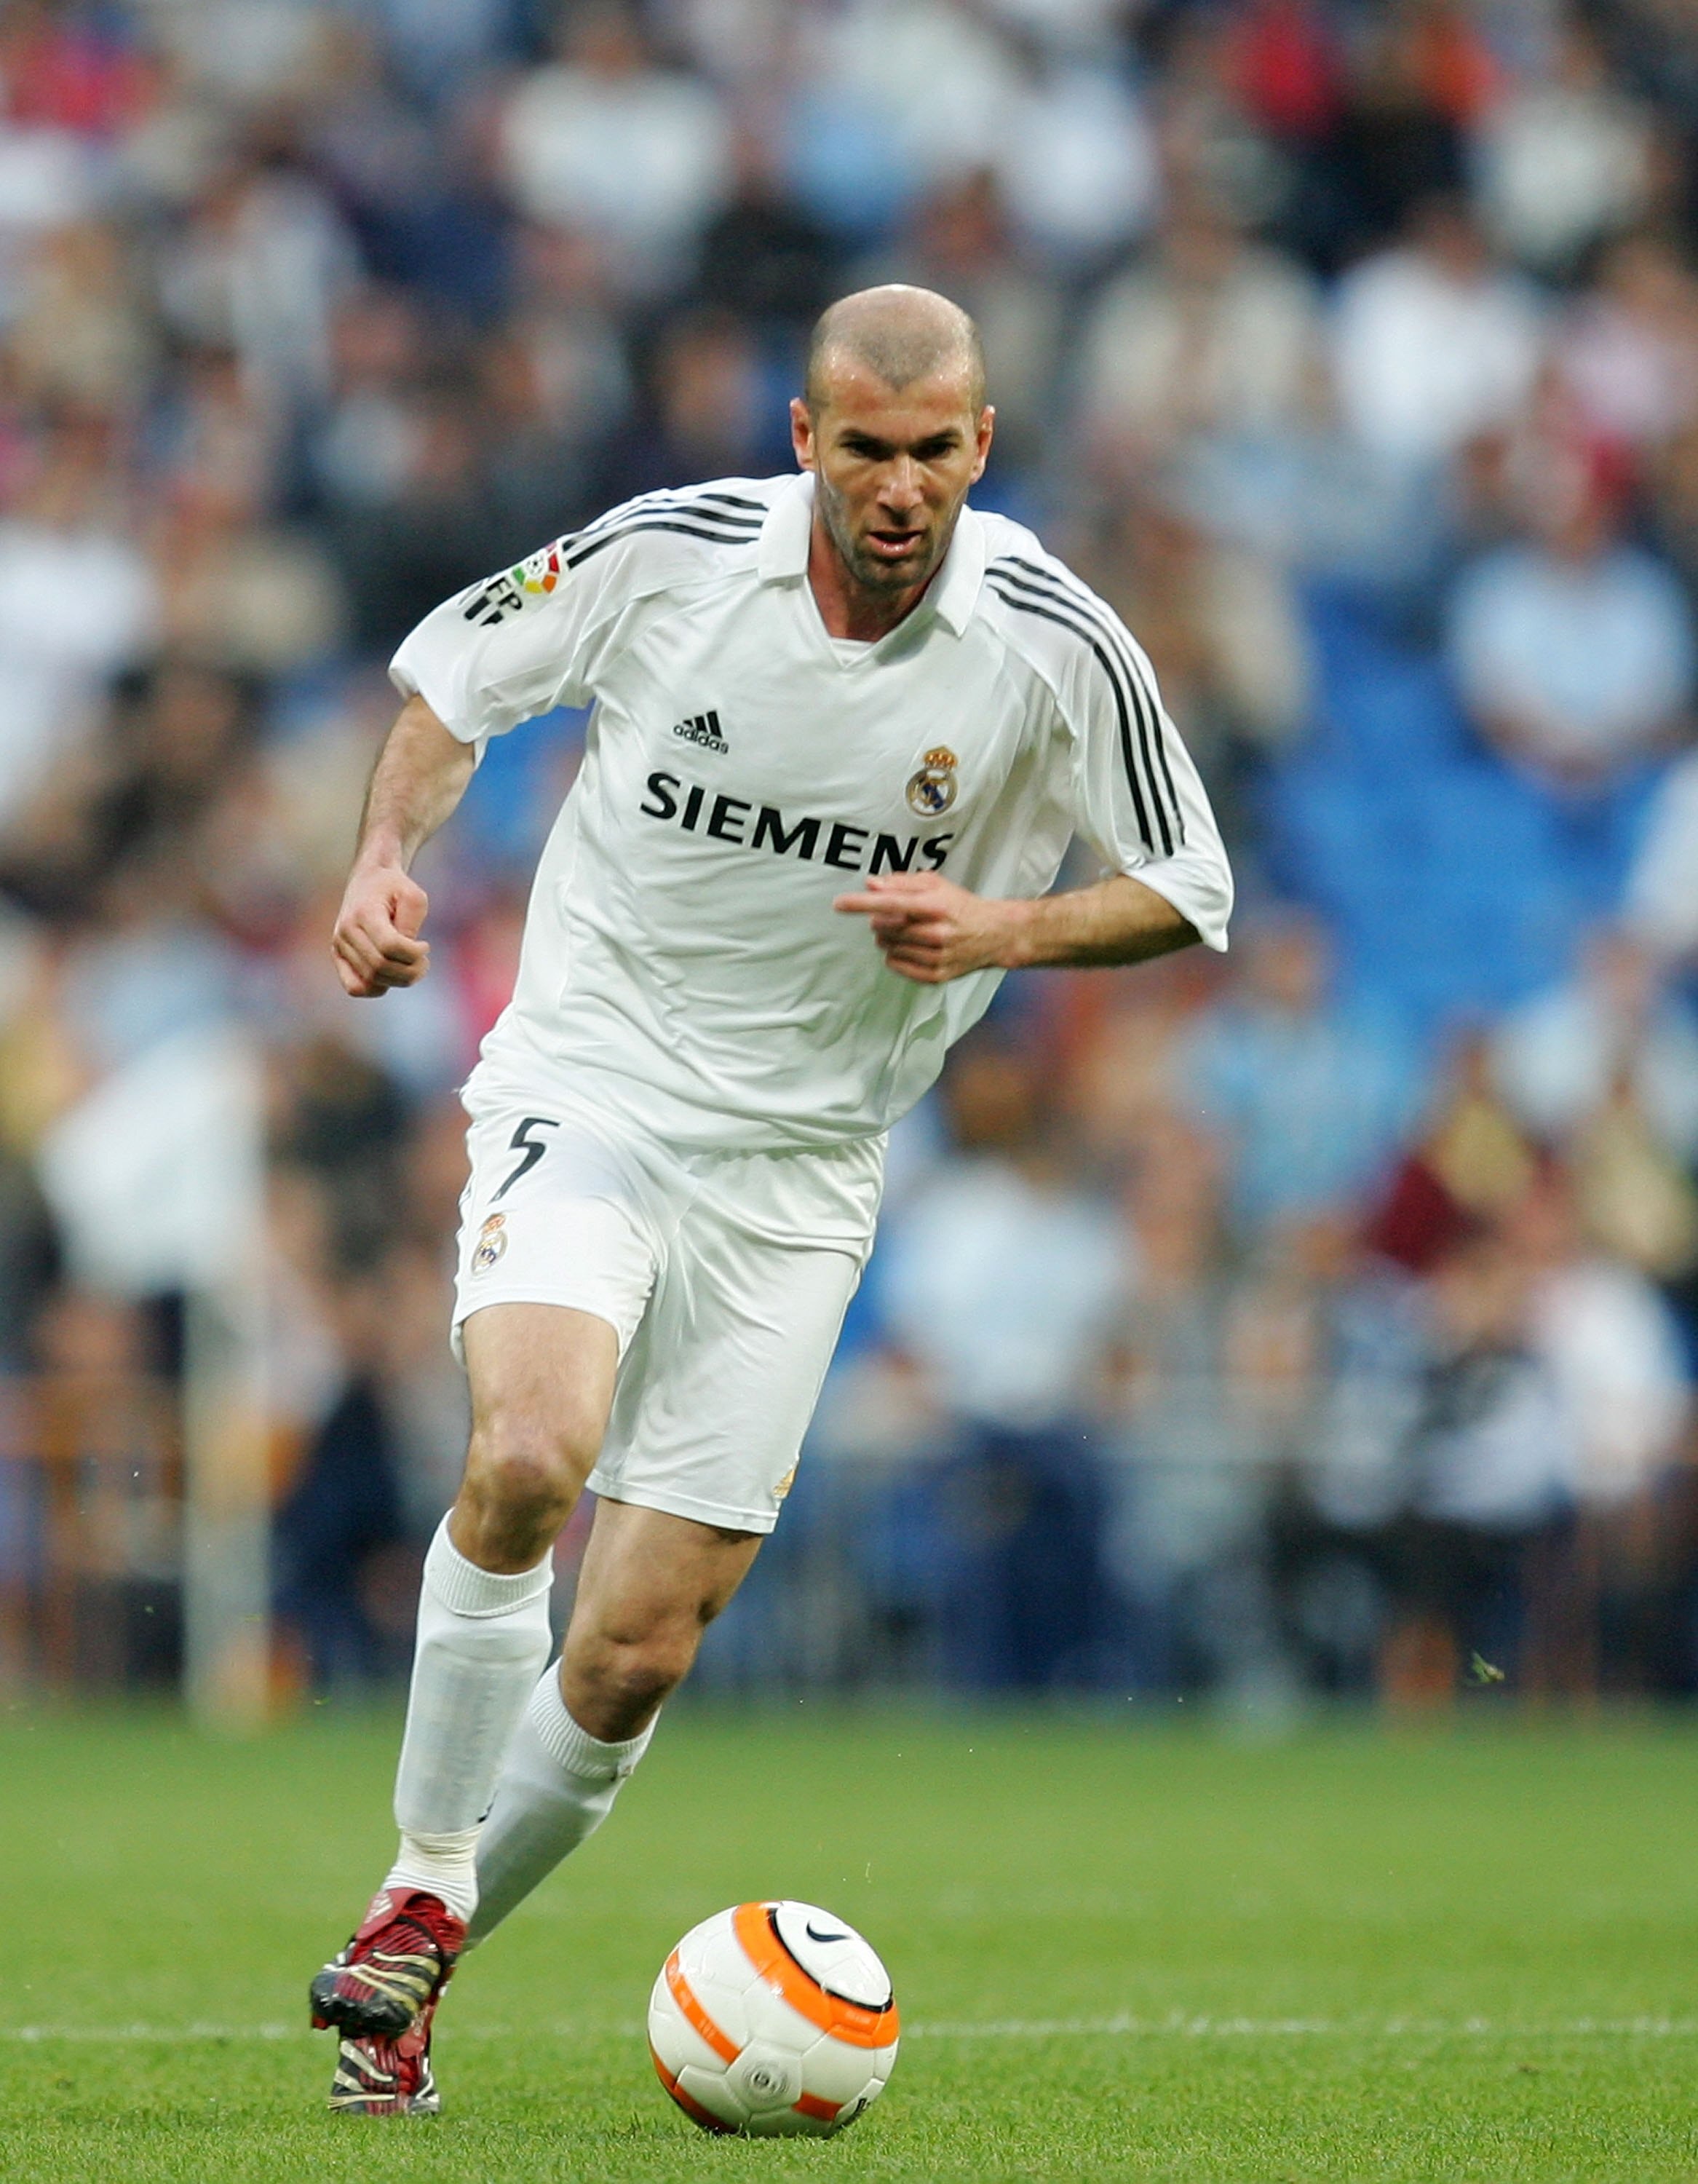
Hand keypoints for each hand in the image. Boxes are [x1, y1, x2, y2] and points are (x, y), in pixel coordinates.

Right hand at [332, 861, 430, 995]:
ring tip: (413, 967)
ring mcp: (339, 945)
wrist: (369, 880)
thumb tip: (407, 954)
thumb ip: (411, 924)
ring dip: (399, 980)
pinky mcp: (338, 956)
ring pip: (370, 981)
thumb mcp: (414, 896)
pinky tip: (393, 974)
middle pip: (380, 966)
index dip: (413, 953)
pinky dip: (378, 988)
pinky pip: (355, 987)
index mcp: (364, 912)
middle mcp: (346, 931)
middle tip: (424, 961)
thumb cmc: (395, 888)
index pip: (389, 946)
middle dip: (410, 970)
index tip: (425, 946)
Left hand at [833, 870, 1024, 983]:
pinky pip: (897, 966)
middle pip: (885, 928)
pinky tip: (908, 947)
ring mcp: (937, 957)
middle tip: (893, 917)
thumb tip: (871, 884)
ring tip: (905, 931)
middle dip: (879, 920)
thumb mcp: (935, 884)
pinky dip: (895, 956)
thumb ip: (901, 883)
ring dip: (887, 938)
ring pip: (888, 948)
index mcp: (935, 905)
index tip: (839, 903)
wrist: (994, 934)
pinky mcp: (937, 976)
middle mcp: (936, 933)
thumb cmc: (959, 905)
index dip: (862, 903)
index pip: (891, 903)